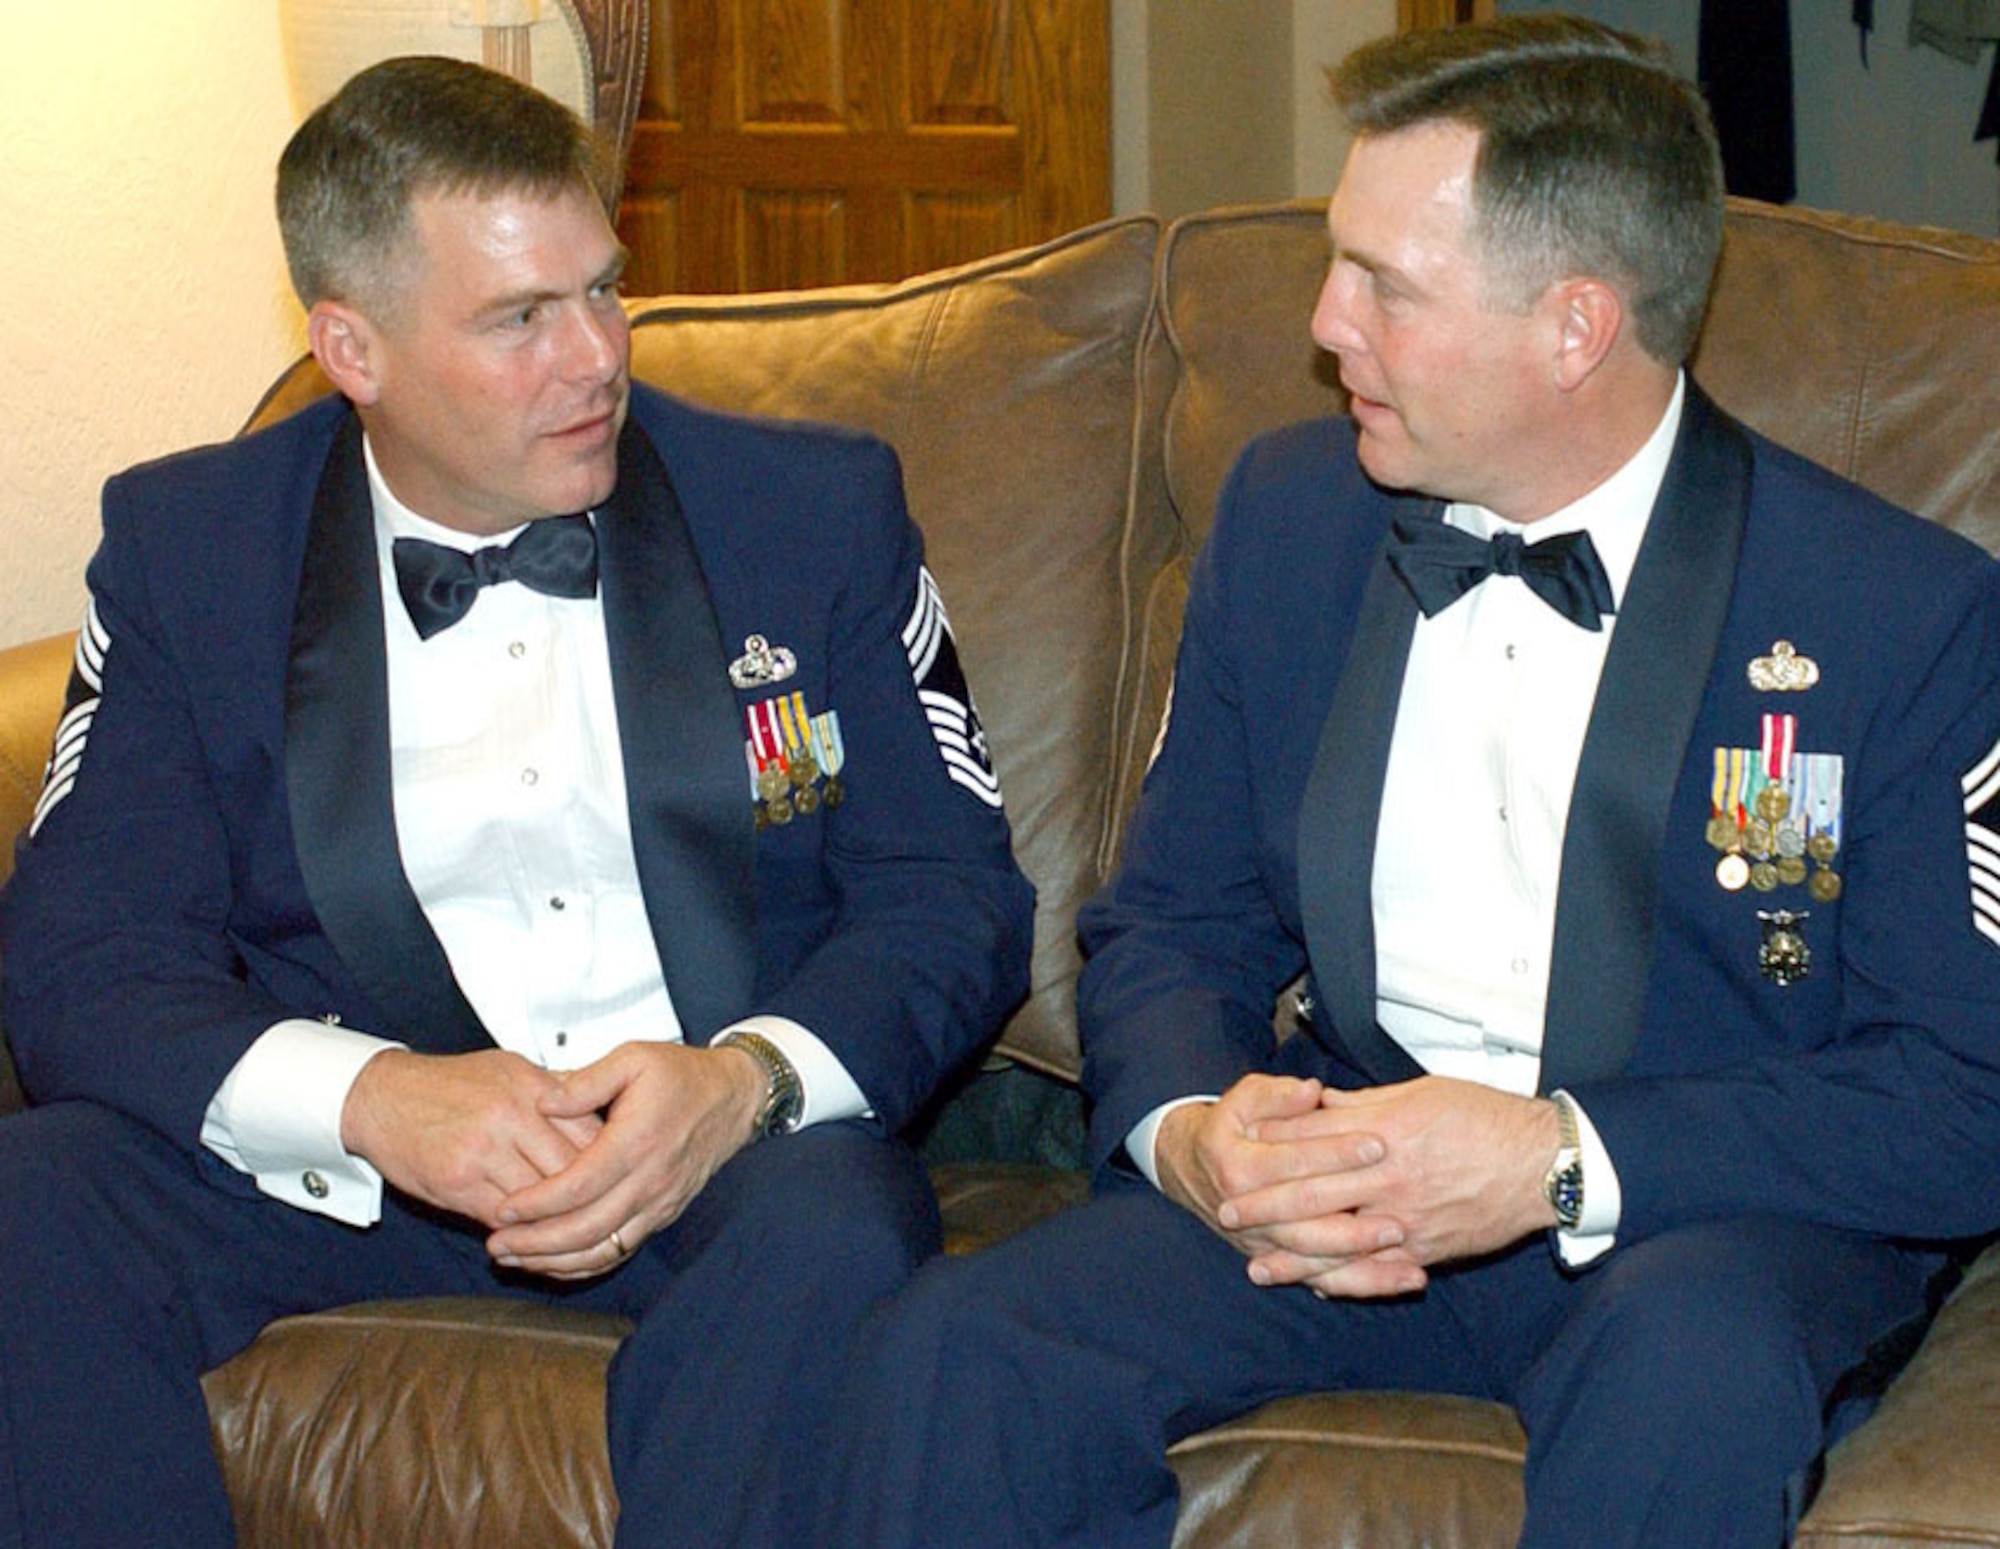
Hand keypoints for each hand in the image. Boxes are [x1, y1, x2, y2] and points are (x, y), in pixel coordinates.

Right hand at [339, 1047, 604, 1229]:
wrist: (382, 1097)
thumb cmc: (449, 1085)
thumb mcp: (510, 1070)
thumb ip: (556, 1091)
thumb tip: (601, 1110)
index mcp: (531, 1088)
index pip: (590, 1131)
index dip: (611, 1160)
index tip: (622, 1177)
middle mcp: (512, 1117)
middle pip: (572, 1168)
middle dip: (592, 1195)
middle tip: (607, 1213)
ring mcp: (484, 1152)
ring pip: (542, 1199)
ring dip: (559, 1221)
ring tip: (577, 1233)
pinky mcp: (457, 1183)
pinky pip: (504, 1216)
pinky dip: (523, 1230)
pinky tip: (534, 1236)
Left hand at [483, 1040, 766, 1280]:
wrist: (733, 1098)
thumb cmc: (681, 1075)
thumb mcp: (633, 1057)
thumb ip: (585, 1081)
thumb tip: (544, 1103)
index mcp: (638, 1140)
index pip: (580, 1185)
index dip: (538, 1203)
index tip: (503, 1210)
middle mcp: (651, 1179)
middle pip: (588, 1228)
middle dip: (537, 1243)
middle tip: (498, 1246)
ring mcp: (660, 1202)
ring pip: (604, 1249)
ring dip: (558, 1261)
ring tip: (517, 1259)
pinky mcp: (663, 1214)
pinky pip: (621, 1249)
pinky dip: (586, 1264)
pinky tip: (556, 1261)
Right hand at [1152, 1074, 1420, 1299]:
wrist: (1191, 1172)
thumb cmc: (1229, 1128)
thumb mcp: (1242, 1100)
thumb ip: (1277, 1095)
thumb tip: (1312, 1092)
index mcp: (1238, 1167)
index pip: (1293, 1162)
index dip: (1335, 1153)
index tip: (1379, 1143)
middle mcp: (1248, 1214)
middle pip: (1308, 1222)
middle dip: (1356, 1222)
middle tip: (1402, 1216)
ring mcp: (1264, 1244)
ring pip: (1319, 1261)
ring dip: (1368, 1263)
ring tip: (1413, 1259)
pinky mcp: (1282, 1263)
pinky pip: (1326, 1280)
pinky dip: (1367, 1283)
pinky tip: (1408, 1278)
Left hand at [1225, 1076, 1559, 1287]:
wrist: (1541, 1162)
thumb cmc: (1485, 1118)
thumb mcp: (1420, 1093)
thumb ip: (1366, 1104)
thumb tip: (1322, 1103)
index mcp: (1383, 1130)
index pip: (1312, 1137)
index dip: (1272, 1144)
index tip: (1240, 1147)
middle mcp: (1387, 1175)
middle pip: (1312, 1190)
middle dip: (1264, 1203)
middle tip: (1226, 1211)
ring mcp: (1405, 1216)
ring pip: (1337, 1240)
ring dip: (1292, 1255)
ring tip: (1257, 1265)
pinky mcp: (1425, 1247)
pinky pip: (1375, 1268)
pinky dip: (1344, 1279)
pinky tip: (1316, 1286)